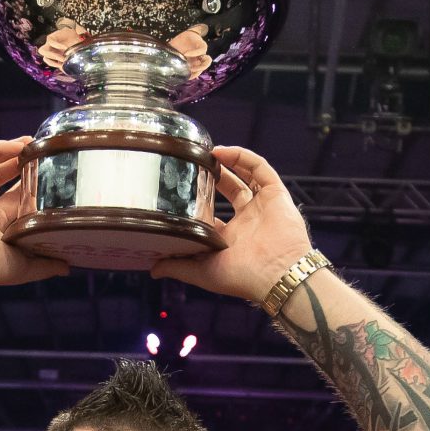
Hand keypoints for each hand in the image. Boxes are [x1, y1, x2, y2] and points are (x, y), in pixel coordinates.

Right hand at [0, 138, 70, 292]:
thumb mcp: (24, 266)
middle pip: (0, 177)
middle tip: (40, 151)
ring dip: (8, 151)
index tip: (48, 172)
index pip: (14, 197)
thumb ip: (46, 264)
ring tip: (29, 143)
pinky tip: (14, 146)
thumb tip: (67, 267)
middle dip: (20, 163)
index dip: (30, 183)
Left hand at [147, 146, 312, 304]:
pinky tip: (223, 152)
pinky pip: (261, 169)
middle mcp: (247, 221)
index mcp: (230, 239)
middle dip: (212, 178)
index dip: (197, 203)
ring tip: (207, 154)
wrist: (277, 274)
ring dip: (227, 164)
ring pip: (245, 177)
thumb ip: (177, 267)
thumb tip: (152, 268)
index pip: (210, 216)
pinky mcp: (276, 195)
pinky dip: (244, 158)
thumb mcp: (202, 273)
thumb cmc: (243, 278)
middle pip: (228, 192)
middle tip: (194, 166)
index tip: (179, 191)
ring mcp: (262, 207)